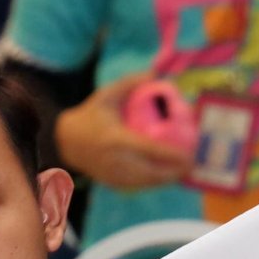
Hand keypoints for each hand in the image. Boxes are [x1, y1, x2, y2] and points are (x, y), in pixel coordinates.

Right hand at [56, 72, 194, 189]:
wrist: (65, 141)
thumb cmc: (90, 115)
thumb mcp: (106, 95)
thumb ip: (130, 83)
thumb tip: (155, 73)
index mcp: (116, 139)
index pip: (150, 149)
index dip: (171, 154)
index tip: (189, 154)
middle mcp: (115, 160)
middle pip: (152, 172)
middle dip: (175, 171)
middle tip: (192, 164)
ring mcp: (113, 174)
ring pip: (147, 182)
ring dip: (167, 179)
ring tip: (184, 171)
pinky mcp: (112, 182)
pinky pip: (138, 185)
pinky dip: (154, 182)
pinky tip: (167, 176)